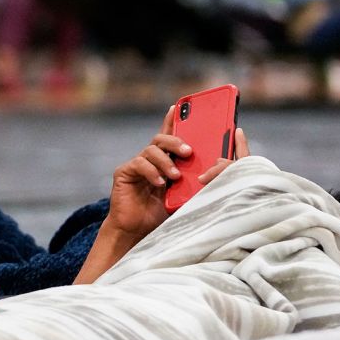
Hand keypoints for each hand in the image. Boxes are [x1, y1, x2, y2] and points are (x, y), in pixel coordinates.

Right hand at [103, 106, 249, 241]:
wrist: (136, 233)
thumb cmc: (161, 215)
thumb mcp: (184, 196)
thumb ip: (194, 180)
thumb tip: (216, 167)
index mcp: (164, 163)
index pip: (169, 137)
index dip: (172, 120)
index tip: (178, 107)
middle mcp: (149, 160)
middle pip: (161, 138)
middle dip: (176, 141)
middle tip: (189, 152)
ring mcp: (135, 165)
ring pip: (151, 149)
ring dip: (166, 161)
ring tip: (175, 176)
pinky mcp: (124, 173)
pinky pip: (138, 163)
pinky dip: (151, 171)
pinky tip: (159, 182)